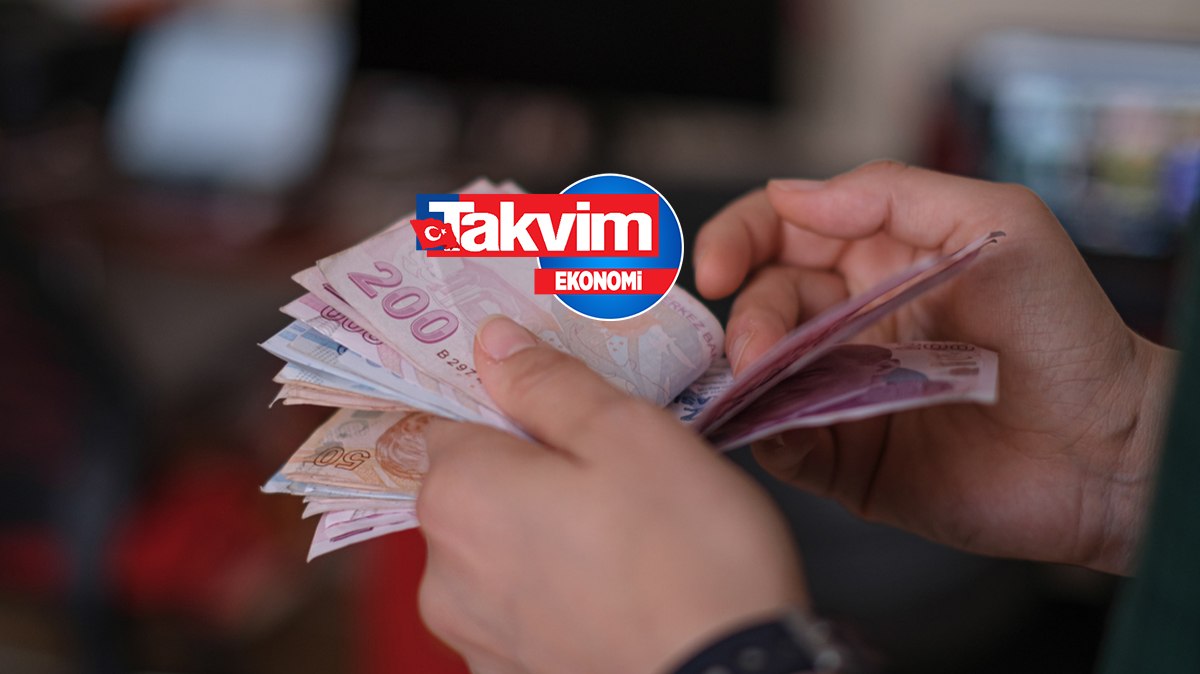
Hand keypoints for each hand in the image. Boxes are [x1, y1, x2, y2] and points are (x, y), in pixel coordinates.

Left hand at [418, 316, 805, 673]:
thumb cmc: (690, 557)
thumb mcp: (628, 434)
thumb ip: (548, 383)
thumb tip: (493, 344)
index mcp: (460, 494)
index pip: (455, 414)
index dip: (513, 400)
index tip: (567, 401)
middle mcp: (444, 571)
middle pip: (475, 483)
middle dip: (533, 464)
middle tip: (614, 465)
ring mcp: (475, 633)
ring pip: (499, 547)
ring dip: (545, 528)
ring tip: (627, 530)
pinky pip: (522, 606)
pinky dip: (557, 588)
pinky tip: (618, 586)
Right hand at [694, 160, 1174, 574]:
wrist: (1109, 448)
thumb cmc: (1065, 329)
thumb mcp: (998, 222)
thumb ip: (894, 192)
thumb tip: (793, 193)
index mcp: (878, 260)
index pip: (781, 233)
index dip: (737, 240)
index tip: (714, 266)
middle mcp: (850, 323)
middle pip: (761, 306)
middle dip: (745, 321)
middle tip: (753, 349)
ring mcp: (843, 391)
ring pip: (759, 376)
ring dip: (743, 379)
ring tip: (754, 385)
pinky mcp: (847, 458)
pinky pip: (783, 445)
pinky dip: (767, 436)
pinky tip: (778, 431)